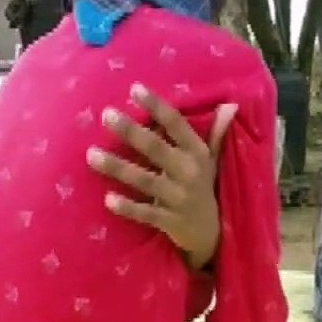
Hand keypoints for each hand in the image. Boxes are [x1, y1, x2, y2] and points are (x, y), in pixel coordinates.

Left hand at [87, 83, 236, 268]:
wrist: (210, 232)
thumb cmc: (202, 187)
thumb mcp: (211, 159)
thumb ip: (215, 133)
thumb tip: (230, 106)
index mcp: (198, 153)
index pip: (177, 125)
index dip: (157, 107)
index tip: (135, 89)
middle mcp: (190, 172)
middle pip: (156, 148)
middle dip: (132, 131)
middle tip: (106, 114)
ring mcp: (179, 198)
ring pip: (145, 180)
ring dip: (118, 167)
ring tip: (91, 154)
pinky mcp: (169, 220)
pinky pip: (146, 213)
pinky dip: (128, 207)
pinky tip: (108, 199)